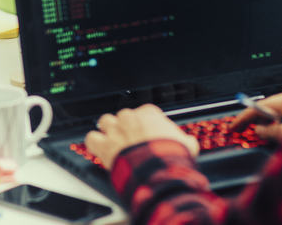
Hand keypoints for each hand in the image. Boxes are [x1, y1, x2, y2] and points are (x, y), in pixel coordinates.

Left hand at [84, 104, 198, 169]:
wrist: (158, 170)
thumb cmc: (171, 156)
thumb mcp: (185, 144)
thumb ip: (183, 139)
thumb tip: (189, 143)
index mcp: (149, 114)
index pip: (143, 111)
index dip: (144, 123)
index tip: (147, 132)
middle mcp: (129, 118)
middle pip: (123, 116)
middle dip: (126, 127)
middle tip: (132, 139)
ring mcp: (115, 130)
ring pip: (105, 121)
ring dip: (108, 130)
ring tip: (114, 141)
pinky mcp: (105, 145)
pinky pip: (92, 137)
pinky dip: (95, 143)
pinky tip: (99, 148)